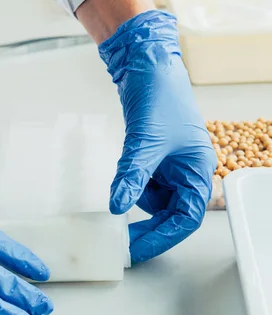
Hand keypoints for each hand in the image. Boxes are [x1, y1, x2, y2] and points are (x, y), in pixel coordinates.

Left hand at [99, 10, 216, 261]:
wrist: (146, 63)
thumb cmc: (159, 96)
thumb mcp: (144, 143)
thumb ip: (131, 176)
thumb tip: (117, 207)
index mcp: (198, 171)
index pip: (185, 219)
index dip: (163, 238)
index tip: (137, 251)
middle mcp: (187, 172)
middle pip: (170, 215)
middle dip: (147, 229)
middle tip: (121, 243)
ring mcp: (171, 167)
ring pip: (154, 201)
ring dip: (135, 204)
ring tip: (119, 199)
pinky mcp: (154, 159)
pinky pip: (142, 184)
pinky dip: (130, 186)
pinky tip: (121, 179)